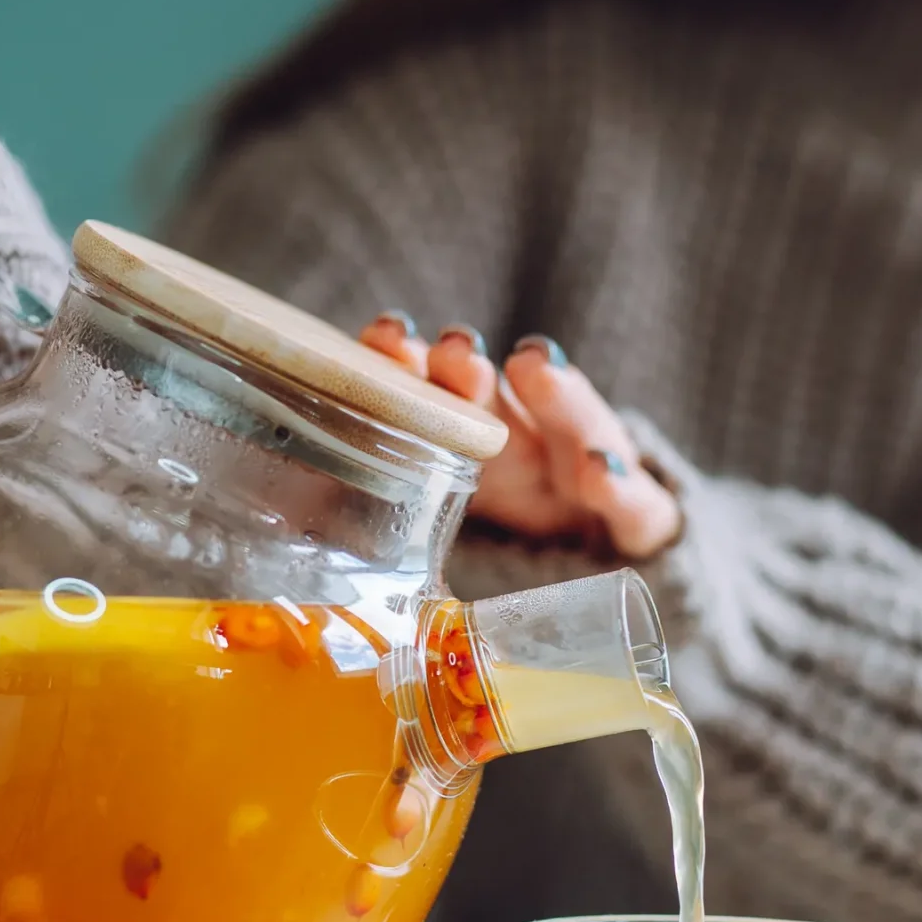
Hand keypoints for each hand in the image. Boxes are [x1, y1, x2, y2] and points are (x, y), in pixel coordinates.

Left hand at [358, 315, 680, 560]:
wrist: (639, 584)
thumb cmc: (530, 558)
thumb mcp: (459, 554)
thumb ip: (388, 545)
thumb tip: (278, 553)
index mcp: (476, 456)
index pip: (440, 403)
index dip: (412, 369)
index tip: (384, 338)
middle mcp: (532, 452)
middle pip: (501, 405)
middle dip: (472, 374)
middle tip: (453, 353)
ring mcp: (592, 479)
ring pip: (575, 429)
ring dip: (553, 394)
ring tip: (533, 365)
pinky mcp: (643, 522)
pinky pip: (636, 506)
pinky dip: (620, 487)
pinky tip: (597, 473)